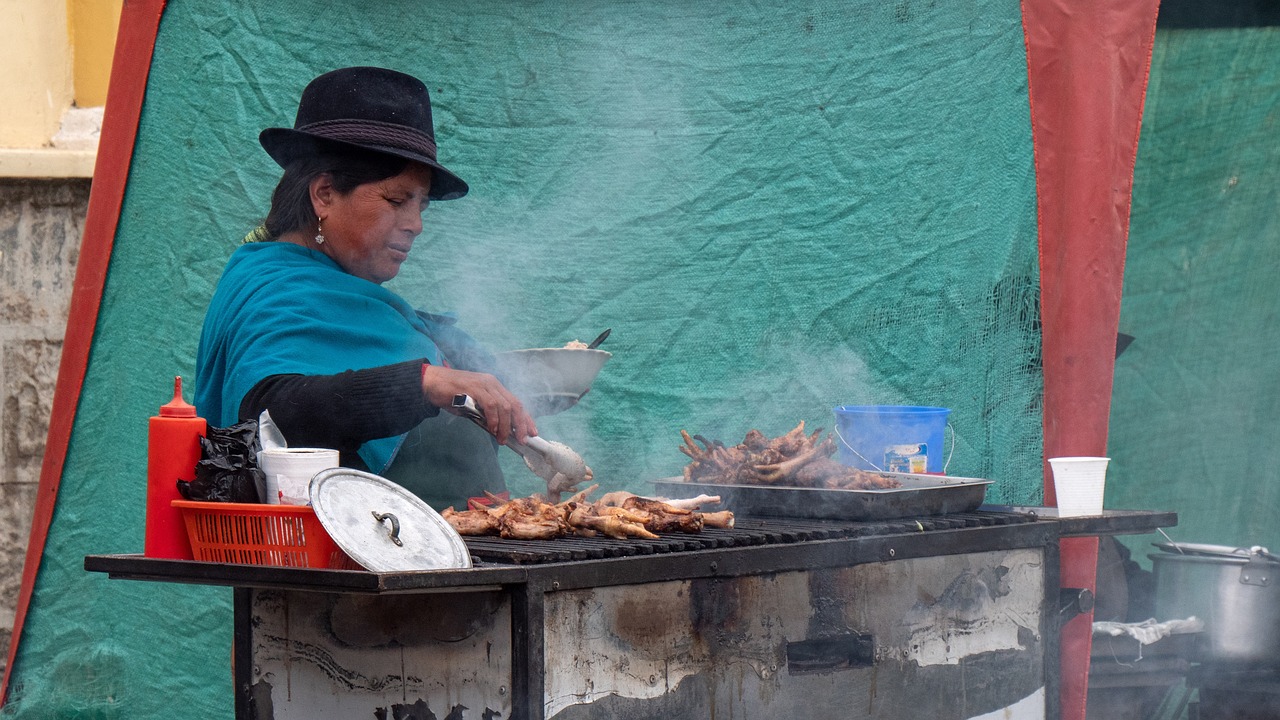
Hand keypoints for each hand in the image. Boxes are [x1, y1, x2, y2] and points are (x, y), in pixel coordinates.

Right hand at [421, 364, 536, 444]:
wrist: (431, 383)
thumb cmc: (450, 395)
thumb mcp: (472, 407)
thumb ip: (485, 416)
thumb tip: (498, 431)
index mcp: (494, 386)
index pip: (516, 402)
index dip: (526, 418)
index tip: (532, 432)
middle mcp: (492, 383)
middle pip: (515, 404)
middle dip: (522, 424)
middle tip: (523, 439)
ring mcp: (484, 384)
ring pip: (505, 406)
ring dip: (506, 425)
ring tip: (502, 439)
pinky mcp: (474, 387)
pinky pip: (490, 404)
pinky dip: (494, 419)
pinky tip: (492, 429)